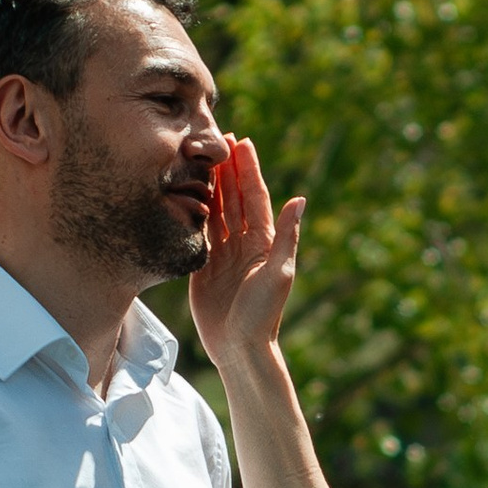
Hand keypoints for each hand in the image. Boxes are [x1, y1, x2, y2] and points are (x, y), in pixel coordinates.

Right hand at [189, 134, 303, 372]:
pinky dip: (195, 212)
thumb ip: (287, 236)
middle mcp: (244, 244)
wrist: (240, 347)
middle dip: (228, 169)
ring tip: (201, 160)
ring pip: (216, 212)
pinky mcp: (204, 267)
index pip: (255, 197)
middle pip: (234, 199)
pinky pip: (200, 233)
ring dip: (211, 186)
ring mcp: (224, 255)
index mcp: (264, 242)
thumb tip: (300, 200)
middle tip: (218, 140)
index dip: (248, 170)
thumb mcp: (279, 273)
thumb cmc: (263, 314)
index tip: (242, 142)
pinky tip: (187, 194)